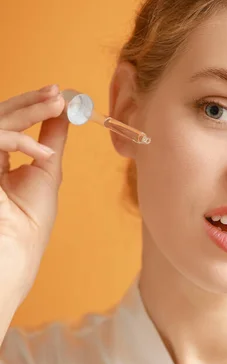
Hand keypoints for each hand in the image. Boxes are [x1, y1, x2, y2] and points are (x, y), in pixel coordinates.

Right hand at [0, 84, 67, 300]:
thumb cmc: (30, 220)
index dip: (29, 105)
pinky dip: (18, 141)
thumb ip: (50, 139)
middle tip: (56, 93)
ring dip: (27, 111)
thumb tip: (64, 113)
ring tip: (57, 105)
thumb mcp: (46, 171)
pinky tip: (43, 152)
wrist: (16, 251)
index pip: (7, 121)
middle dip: (28, 102)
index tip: (56, 93)